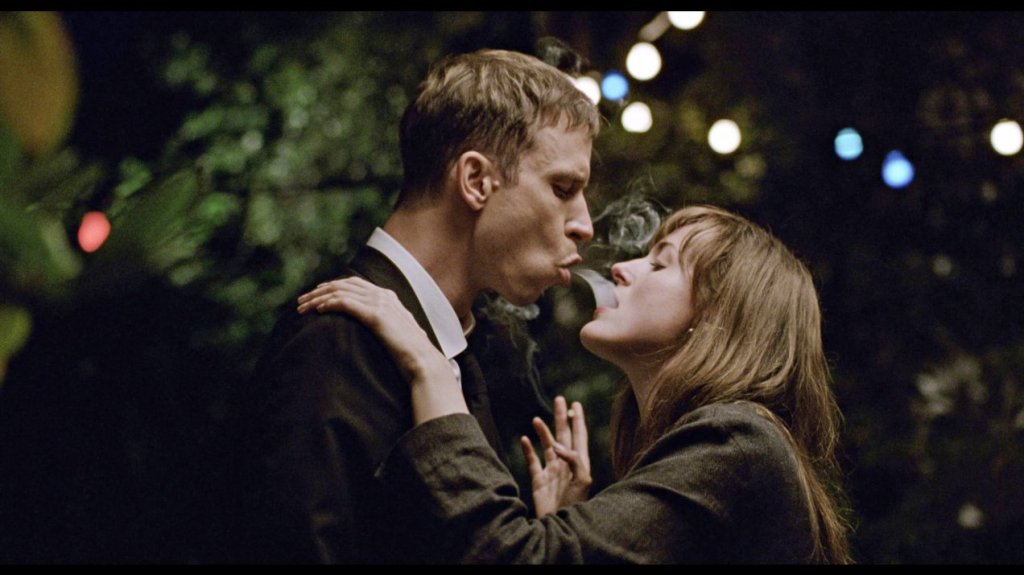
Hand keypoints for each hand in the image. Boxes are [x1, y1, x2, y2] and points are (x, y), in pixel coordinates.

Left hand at [296, 277, 451, 388]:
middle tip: (301, 301)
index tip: (315, 295)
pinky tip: (318, 310)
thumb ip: (386, 326)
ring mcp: (380, 303)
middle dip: (319, 291)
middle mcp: (383, 295)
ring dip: (318, 298)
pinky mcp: (376, 315)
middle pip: (343, 284)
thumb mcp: (397, 334)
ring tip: (302, 308)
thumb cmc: (410, 354)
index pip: (354, 284)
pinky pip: (346, 303)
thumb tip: (377, 330)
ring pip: (340, 292)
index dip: (332, 286)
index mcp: (388, 297)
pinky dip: (330, 304)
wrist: (423, 361)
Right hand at [522, 396, 591, 516]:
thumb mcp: (582, 481)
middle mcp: (565, 465)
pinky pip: (532, 461)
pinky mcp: (538, 480)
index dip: (578, 420)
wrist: (559, 525)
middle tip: (559, 399)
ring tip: (536, 419)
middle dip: (561, 418)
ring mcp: (551, 472)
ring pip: (547, 446)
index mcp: (579, 464)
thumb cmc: (575, 505)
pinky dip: (528, 449)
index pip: (579, 437)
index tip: (575, 404)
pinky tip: (525, 439)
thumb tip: (557, 446)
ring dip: (543, 432)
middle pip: (563, 436)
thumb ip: (573, 460)